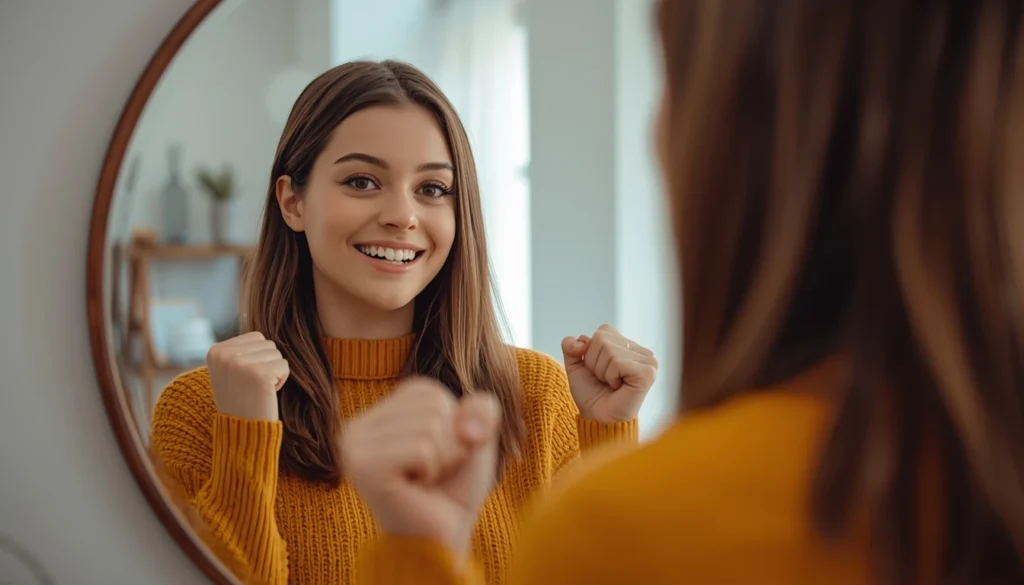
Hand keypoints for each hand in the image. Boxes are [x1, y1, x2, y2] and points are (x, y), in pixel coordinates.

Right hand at [206, 331, 289, 420]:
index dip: (257, 359)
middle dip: (267, 365)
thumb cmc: (241, 401)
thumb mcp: (230, 371)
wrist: (242, 432)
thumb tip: (260, 334)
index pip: (256, 337)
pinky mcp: (259, 373)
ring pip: (277, 354)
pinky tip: (266, 395)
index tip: (244, 379)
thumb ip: (239, 350)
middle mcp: (225, 354)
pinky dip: (281, 381)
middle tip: (252, 387)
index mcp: (215, 351)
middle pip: (268, 344)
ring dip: (274, 373)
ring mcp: (241, 363)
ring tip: (258, 391)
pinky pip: (285, 366)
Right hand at [341, 377, 501, 565]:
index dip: (451, 425)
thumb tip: (467, 424)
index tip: (436, 457)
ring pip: (430, 426)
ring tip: (425, 483)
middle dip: (450, 443)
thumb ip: (481, 409)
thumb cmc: (453, 490)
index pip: (429, 391)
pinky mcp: (364, 467)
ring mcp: (354, 446)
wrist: (441, 539)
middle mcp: (356, 426)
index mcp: (376, 413)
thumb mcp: (475, 438)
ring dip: (443, 460)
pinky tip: (416, 489)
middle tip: (432, 474)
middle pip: (432, 405)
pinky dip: (433, 470)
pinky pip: (423, 449)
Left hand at [561, 324, 657, 422]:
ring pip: (609, 350)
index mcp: (627, 345)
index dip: (591, 352)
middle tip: (605, 380)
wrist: (597, 418)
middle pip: (603, 339)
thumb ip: (570, 346)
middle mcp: (641, 350)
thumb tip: (580, 341)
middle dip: (594, 362)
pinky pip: (617, 362)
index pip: (603, 331)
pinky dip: (610, 376)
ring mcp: (648, 361)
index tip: (599, 371)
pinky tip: (619, 387)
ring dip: (602, 371)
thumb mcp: (575, 365)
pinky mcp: (648, 372)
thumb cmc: (592, 394)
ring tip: (612, 384)